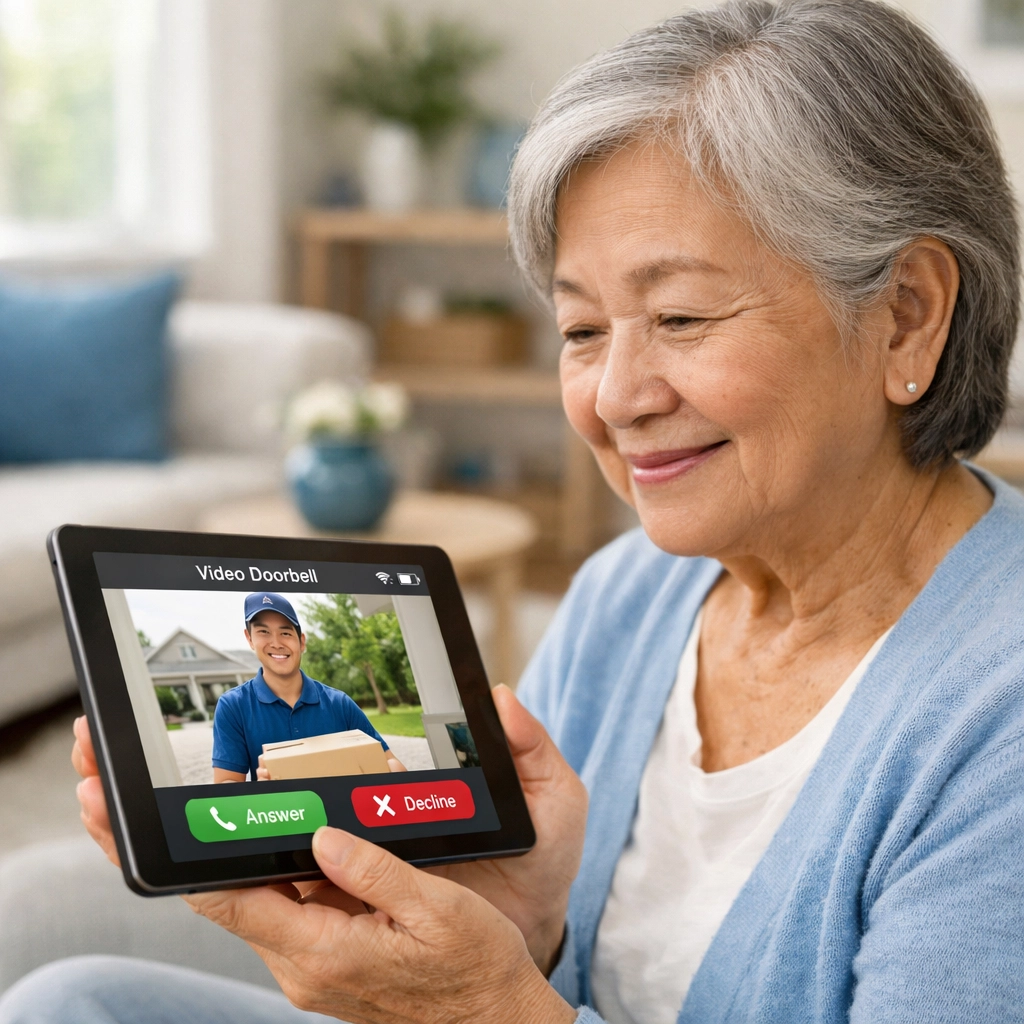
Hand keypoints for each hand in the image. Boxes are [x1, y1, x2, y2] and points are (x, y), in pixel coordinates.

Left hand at [72, 687, 588, 975]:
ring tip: (204, 783)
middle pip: (219, 893)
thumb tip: (323, 834)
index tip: (114, 816)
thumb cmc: (474, 967)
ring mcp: (308, 961)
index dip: (171, 855)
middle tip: (110, 783)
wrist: (494, 1020)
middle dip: (169, 839)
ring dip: (220, 846)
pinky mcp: (323, 953)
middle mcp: (300, 963)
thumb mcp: (437, 909)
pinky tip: (275, 823)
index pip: (225, 898)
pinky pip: (282, 901)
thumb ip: (375, 871)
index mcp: (321, 951)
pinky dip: (266, 862)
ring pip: (250, 894)